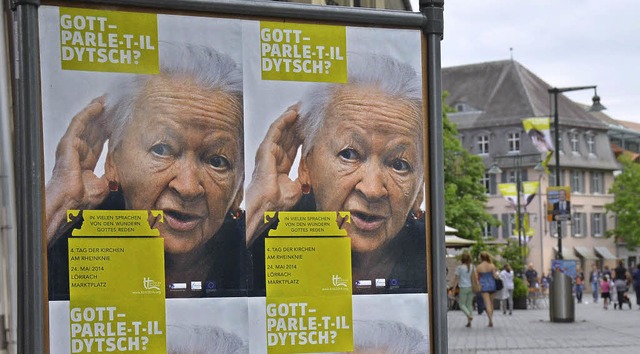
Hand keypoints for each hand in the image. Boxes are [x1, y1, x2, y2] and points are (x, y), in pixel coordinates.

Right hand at [45, 97, 108, 244]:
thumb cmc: (82, 199)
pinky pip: (79, 124)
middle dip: (105, 116)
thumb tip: (124, 172)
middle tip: (116, 104)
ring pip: (87, 123)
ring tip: (108, 99)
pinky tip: (98, 105)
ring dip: (98, 110)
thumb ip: (113, 175)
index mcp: (86, 162)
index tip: (121, 120)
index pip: (100, 141)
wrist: (70, 203)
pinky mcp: (68, 143)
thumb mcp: (105, 185)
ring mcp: (72, 147)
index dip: (110, 129)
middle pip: (94, 129)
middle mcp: (79, 152)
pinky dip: (88, 113)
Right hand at [246, 104, 302, 244]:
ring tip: (301, 107)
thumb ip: (303, 179)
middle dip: (298, 122)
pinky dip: (283, 121)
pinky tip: (292, 113)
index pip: (293, 145)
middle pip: (288, 135)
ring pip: (281, 130)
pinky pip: (275, 131)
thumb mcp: (297, 188)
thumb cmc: (278, 202)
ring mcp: (269, 152)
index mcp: (281, 166)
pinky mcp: (265, 150)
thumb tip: (310, 176)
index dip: (302, 134)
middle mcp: (274, 157)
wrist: (268, 206)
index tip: (312, 125)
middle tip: (308, 110)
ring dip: (291, 117)